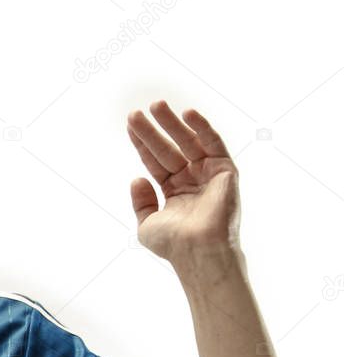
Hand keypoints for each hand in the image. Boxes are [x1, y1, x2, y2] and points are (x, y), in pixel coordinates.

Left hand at [126, 101, 241, 265]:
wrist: (197, 251)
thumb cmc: (173, 244)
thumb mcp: (146, 224)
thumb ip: (141, 201)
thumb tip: (137, 178)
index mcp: (175, 192)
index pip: (156, 161)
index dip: (143, 143)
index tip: (130, 125)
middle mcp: (192, 180)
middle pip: (169, 148)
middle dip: (152, 130)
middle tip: (136, 113)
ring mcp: (209, 175)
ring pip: (188, 142)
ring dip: (172, 123)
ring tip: (155, 105)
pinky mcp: (225, 171)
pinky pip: (213, 144)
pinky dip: (202, 127)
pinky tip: (186, 113)